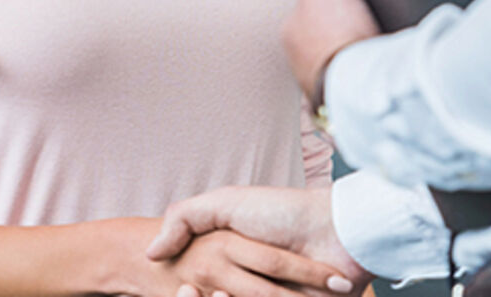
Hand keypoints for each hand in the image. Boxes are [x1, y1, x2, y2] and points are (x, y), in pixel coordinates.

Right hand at [134, 228, 356, 296]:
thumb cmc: (284, 211)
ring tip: (224, 294)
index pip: (205, 290)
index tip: (185, 290)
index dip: (192, 294)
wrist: (339, 228)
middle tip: (209, 292)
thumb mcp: (224, 204)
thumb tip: (150, 253)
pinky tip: (232, 296)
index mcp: (237, 263)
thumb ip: (184, 219)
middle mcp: (258, 287)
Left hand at [277, 0, 378, 105]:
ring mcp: (327, 87)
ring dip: (354, 55)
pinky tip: (383, 68)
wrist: (368, 89)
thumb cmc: (339, 34)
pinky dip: (369, 75)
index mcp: (293, 36)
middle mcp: (303, 65)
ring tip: (375, 43)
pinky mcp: (353, 104)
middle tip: (363, 20)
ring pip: (340, 63)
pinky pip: (359, 83)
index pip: (304, 9)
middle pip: (322, 38)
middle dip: (340, 31)